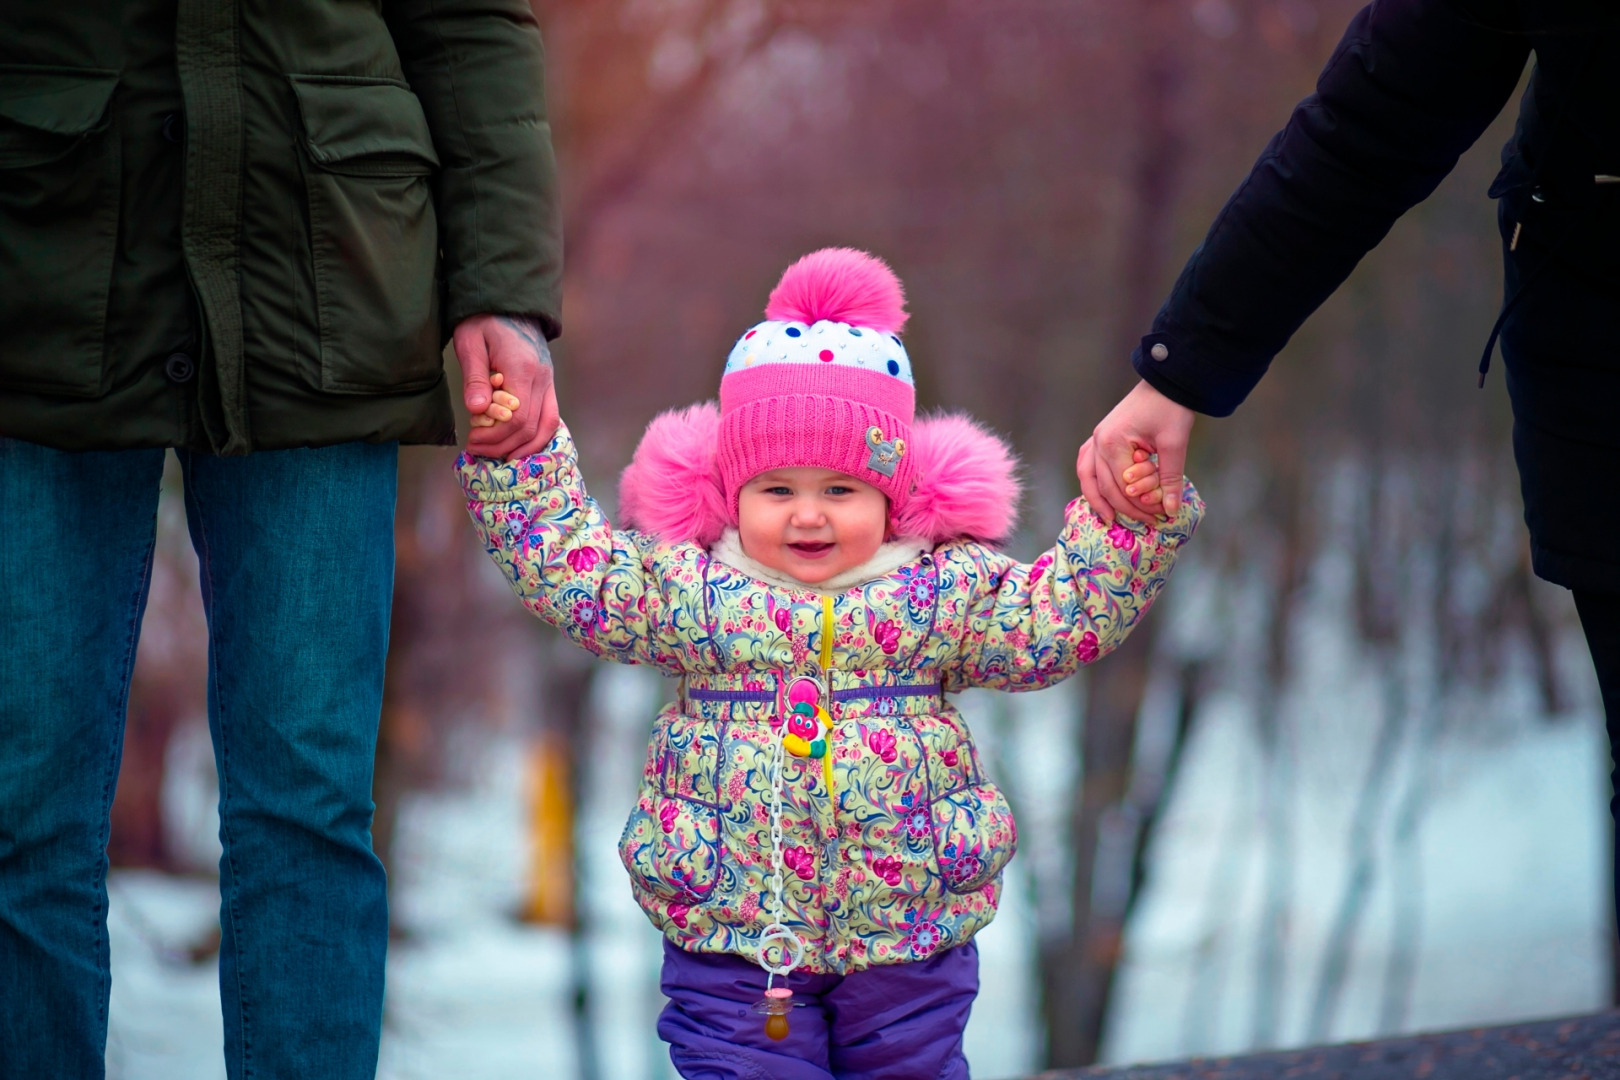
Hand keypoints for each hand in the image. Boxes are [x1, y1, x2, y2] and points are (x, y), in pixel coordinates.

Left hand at [457, 313, 560, 459]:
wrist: (510, 303)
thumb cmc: (485, 321)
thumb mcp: (471, 343)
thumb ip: (475, 377)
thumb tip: (477, 411)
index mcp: (523, 369)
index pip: (517, 417)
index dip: (495, 437)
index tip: (473, 441)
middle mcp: (542, 379)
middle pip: (531, 427)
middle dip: (504, 445)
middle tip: (478, 449)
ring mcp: (549, 382)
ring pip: (548, 426)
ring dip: (524, 447)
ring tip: (500, 454)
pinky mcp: (548, 384)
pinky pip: (550, 418)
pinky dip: (537, 436)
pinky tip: (518, 443)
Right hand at [1078, 379, 1194, 523]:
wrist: (1166, 382)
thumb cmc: (1170, 408)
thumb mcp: (1174, 443)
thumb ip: (1170, 478)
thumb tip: (1170, 509)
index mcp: (1113, 442)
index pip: (1123, 485)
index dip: (1140, 504)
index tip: (1160, 515)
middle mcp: (1098, 442)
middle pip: (1105, 486)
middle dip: (1126, 507)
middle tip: (1147, 521)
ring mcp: (1096, 438)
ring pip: (1088, 477)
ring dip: (1098, 499)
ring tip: (1110, 518)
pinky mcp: (1101, 437)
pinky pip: (1088, 464)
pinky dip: (1093, 481)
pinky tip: (1100, 493)